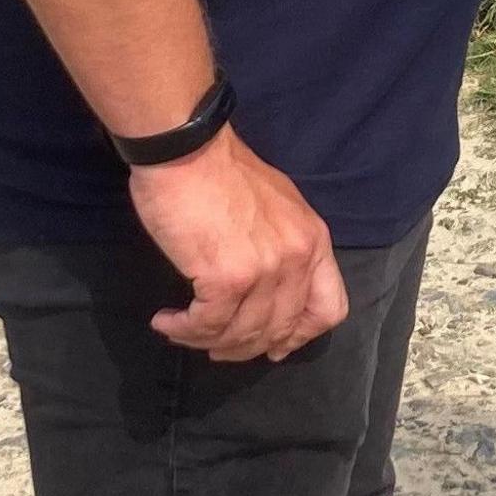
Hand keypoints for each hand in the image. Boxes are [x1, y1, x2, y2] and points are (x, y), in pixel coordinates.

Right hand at [128, 130, 347, 362]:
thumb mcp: (277, 205)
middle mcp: (297, 259)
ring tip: (180, 330)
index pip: (329, 309)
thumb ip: (283, 247)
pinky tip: (166, 322)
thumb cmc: (222, 171)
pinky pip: (208, 324)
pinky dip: (184, 331)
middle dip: (244, 346)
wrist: (187, 149)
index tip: (273, 346)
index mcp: (313, 240)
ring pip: (242, 333)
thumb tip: (270, 292)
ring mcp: (265, 270)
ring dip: (207, 340)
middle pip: (280, 329)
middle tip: (215, 346)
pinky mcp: (227, 278)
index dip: (300, 335)